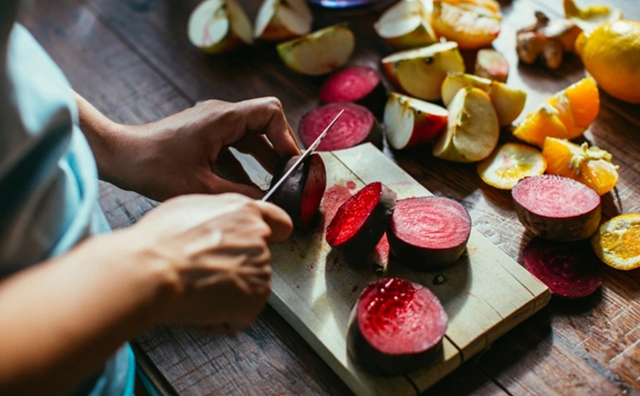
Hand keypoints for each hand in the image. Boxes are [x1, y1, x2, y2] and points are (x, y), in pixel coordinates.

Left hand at [79, 95, 300, 200]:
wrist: (121, 157)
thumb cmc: (154, 167)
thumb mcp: (202, 186)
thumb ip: (239, 193)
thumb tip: (266, 202)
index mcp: (223, 118)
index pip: (270, 112)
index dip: (286, 136)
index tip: (291, 162)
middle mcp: (220, 115)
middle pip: (264, 124)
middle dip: (279, 149)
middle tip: (288, 175)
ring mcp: (212, 124)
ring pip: (250, 136)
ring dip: (263, 158)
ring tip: (275, 183)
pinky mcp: (204, 135)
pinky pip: (234, 146)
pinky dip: (245, 164)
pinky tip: (249, 187)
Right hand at [123, 193, 291, 332]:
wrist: (153, 270)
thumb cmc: (161, 241)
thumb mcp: (190, 208)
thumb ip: (219, 215)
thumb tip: (220, 225)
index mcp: (244, 211)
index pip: (279, 223)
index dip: (273, 235)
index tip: (270, 242)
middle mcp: (259, 237)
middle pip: (258, 258)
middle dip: (236, 268)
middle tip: (204, 272)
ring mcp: (261, 268)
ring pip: (247, 287)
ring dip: (227, 294)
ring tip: (196, 288)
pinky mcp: (256, 297)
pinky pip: (239, 315)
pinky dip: (220, 318)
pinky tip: (198, 305)